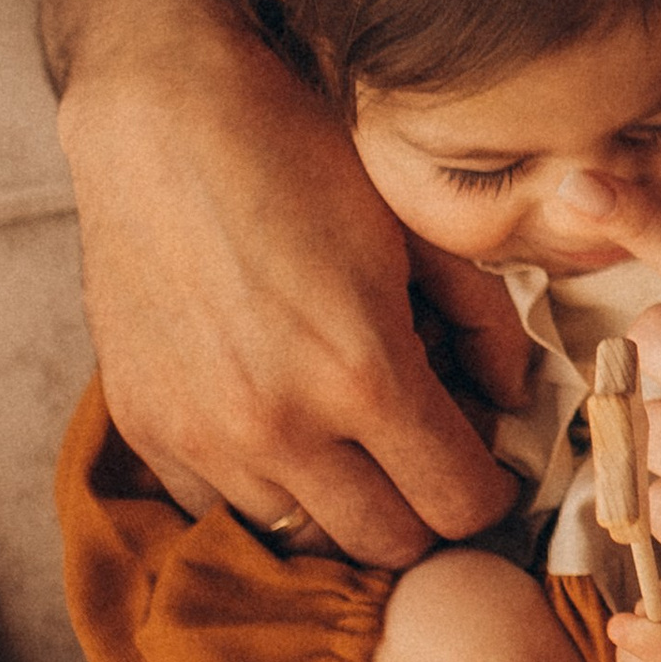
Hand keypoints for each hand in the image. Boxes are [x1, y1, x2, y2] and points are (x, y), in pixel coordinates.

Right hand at [60, 48, 518, 565]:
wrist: (164, 118)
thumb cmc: (303, 161)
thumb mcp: (420, 233)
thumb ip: (486, 327)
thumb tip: (513, 400)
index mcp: (365, 374)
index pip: (457, 505)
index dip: (486, 490)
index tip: (483, 466)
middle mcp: (280, 422)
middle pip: (387, 543)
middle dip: (422, 509)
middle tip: (423, 460)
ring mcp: (204, 434)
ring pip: (304, 539)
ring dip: (341, 508)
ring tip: (349, 445)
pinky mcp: (146, 427)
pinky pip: (221, 513)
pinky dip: (263, 491)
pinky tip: (281, 435)